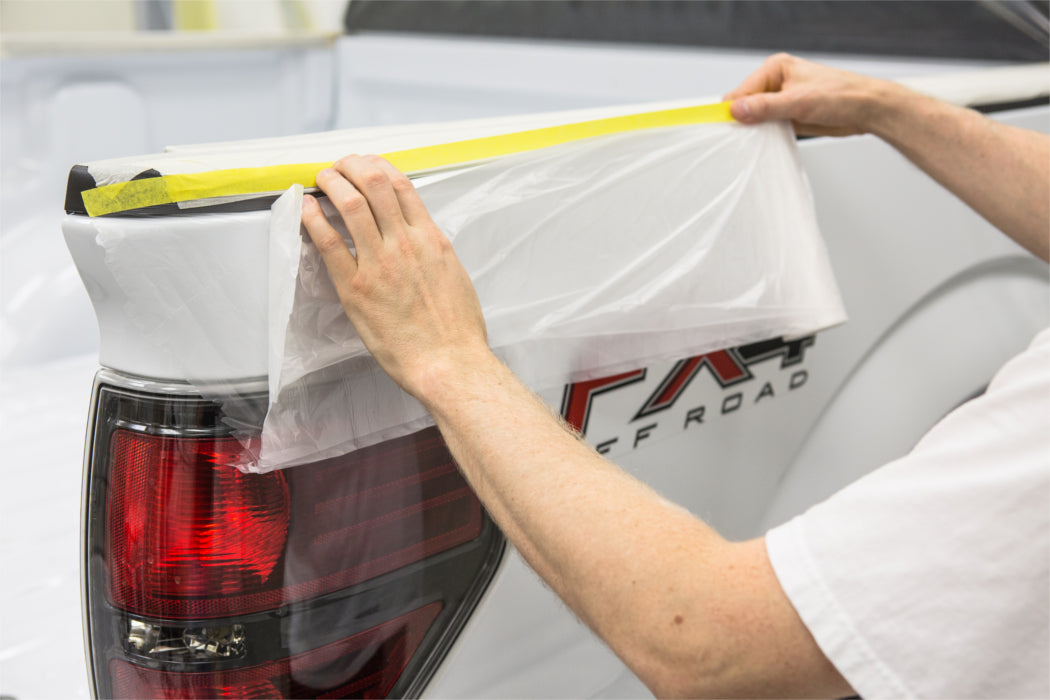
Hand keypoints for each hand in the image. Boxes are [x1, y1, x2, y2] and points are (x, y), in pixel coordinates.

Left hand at [301, 155, 490, 399]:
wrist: (449, 362)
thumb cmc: (456, 330)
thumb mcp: (454, 275)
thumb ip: (433, 251)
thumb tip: (420, 240)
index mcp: (431, 239)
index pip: (401, 185)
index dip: (378, 166)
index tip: (365, 164)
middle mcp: (405, 243)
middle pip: (374, 183)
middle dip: (351, 165)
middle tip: (338, 167)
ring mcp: (379, 263)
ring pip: (350, 204)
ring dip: (331, 183)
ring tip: (321, 179)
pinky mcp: (356, 288)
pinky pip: (329, 243)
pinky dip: (314, 219)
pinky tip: (306, 209)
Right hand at [724, 53, 902, 136]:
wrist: (866, 109)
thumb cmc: (841, 95)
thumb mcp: (798, 101)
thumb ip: (765, 107)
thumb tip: (737, 110)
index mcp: (776, 69)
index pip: (742, 91)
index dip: (733, 109)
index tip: (724, 125)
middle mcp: (776, 83)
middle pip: (745, 105)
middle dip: (744, 120)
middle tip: (745, 135)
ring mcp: (782, 100)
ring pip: (755, 118)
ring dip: (756, 130)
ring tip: (761, 138)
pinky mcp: (788, 116)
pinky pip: (768, 128)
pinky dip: (766, 136)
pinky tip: (770, 141)